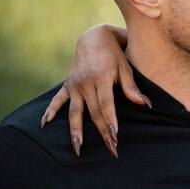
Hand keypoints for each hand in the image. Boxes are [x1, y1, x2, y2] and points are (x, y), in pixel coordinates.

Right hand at [40, 25, 147, 157]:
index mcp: (101, 78)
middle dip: (102, 132)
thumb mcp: (125, 67)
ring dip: (75, 131)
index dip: (110, 121)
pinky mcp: (67, 85)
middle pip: (93, 113)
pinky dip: (50, 111)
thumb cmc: (114, 54)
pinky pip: (57, 100)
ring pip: (74, 112)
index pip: (106, 105)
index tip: (115, 137)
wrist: (94, 38)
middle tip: (110, 150)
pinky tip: (44, 124)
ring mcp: (74, 85)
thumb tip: (145, 104)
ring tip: (78, 149)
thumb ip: (131, 87)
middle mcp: (85, 83)